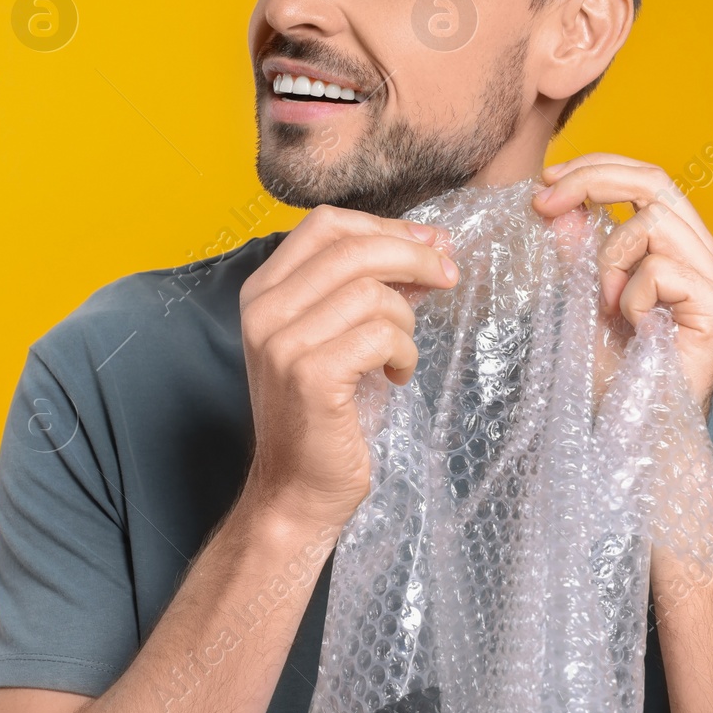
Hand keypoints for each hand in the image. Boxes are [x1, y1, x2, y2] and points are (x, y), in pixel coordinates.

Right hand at [237, 205, 458, 529]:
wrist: (297, 488)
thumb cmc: (326, 411)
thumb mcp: (338, 335)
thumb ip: (368, 288)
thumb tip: (430, 246)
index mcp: (263, 291)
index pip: (325, 224)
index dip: (385, 225)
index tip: (429, 242)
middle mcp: (263, 310)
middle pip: (354, 248)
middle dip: (414, 256)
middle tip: (449, 277)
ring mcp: (282, 342)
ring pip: (372, 293)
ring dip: (406, 321)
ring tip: (400, 353)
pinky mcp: (311, 375)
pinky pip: (380, 335)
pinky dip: (404, 353)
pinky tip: (396, 376)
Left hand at [531, 154, 712, 410]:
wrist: (637, 432)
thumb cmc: (615, 373)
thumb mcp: (584, 299)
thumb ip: (577, 252)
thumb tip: (555, 205)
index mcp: (681, 248)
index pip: (648, 180)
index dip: (598, 167)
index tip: (546, 178)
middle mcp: (708, 258)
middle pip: (656, 182)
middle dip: (592, 180)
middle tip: (545, 201)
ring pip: (653, 223)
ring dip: (610, 258)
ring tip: (606, 303)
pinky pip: (661, 270)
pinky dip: (630, 297)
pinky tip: (633, 328)